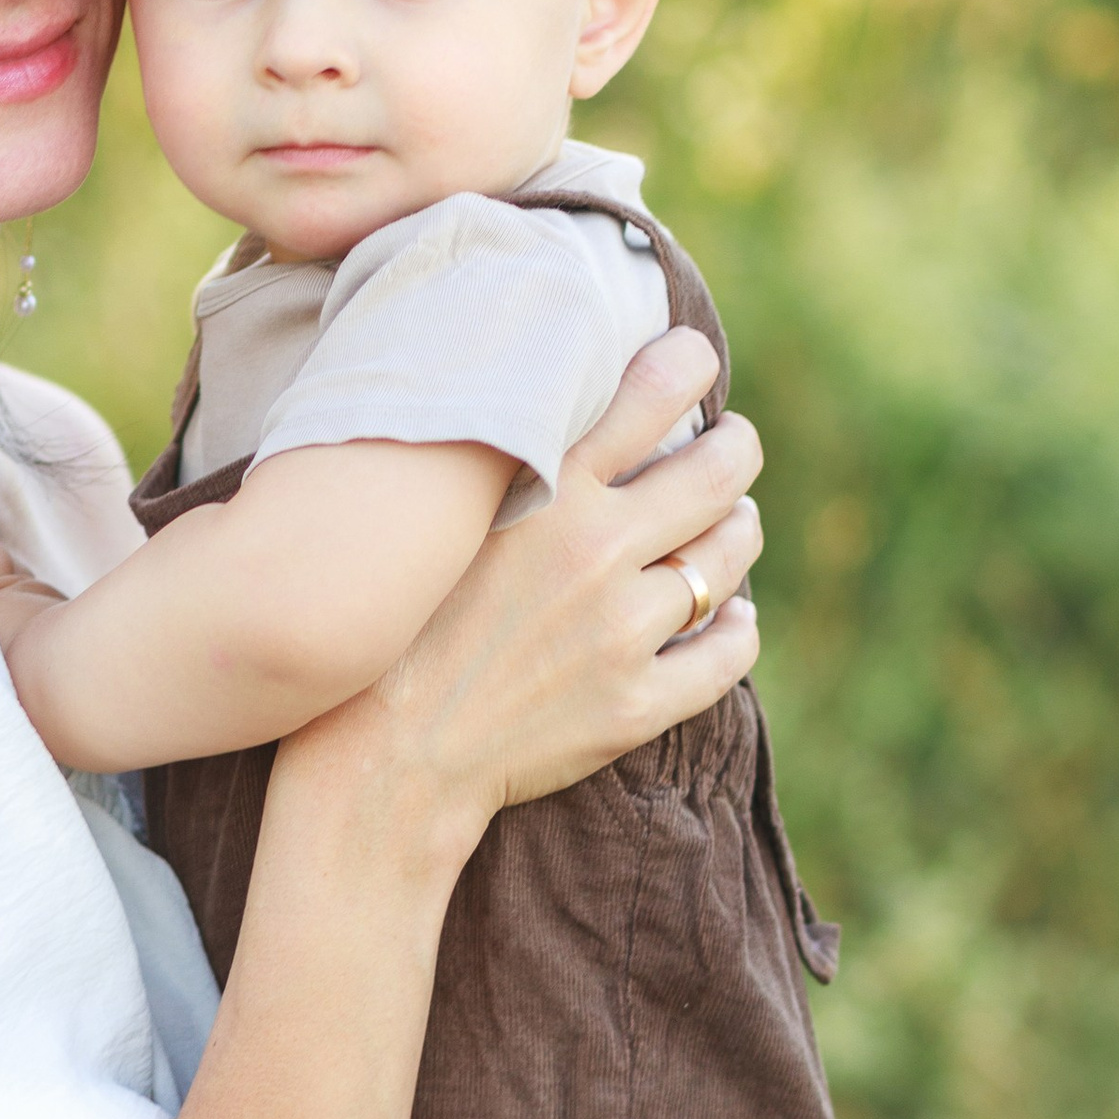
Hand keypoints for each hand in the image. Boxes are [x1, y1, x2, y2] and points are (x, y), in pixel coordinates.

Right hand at [289, 328, 763, 861]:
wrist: (380, 758)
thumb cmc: (392, 627)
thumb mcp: (443, 518)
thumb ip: (506, 465)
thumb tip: (562, 411)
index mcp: (544, 492)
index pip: (653, 396)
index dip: (689, 365)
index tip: (696, 360)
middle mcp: (596, 552)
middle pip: (718, 473)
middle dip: (735, 450)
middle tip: (731, 445)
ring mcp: (623, 633)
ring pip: (727, 559)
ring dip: (736, 533)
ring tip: (729, 525)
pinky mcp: (636, 705)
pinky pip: (727, 652)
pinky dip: (737, 626)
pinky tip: (729, 616)